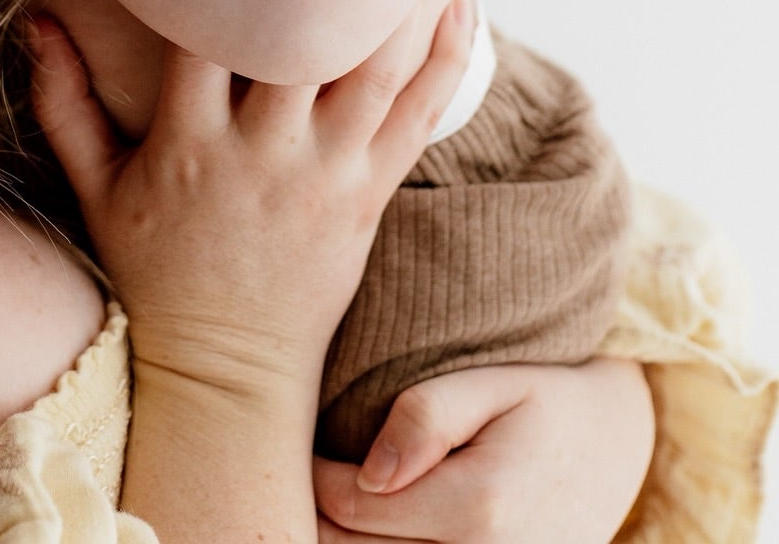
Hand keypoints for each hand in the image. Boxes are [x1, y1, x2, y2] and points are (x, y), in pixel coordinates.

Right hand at [29, 0, 473, 402]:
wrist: (225, 372)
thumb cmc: (153, 270)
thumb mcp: (94, 188)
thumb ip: (62, 101)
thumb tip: (37, 19)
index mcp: (189, 141)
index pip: (207, 34)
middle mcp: (262, 151)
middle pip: (304, 40)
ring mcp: (322, 175)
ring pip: (374, 70)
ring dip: (405, 0)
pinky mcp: (367, 198)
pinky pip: (417, 119)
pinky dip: (444, 58)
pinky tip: (461, 5)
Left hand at [314, 360, 653, 541]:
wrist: (615, 440)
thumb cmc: (545, 395)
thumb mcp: (489, 382)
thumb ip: (424, 418)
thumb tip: (369, 476)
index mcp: (478, 508)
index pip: (353, 504)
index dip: (309, 474)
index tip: (295, 444)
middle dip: (317, 515)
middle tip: (294, 473)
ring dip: (346, 540)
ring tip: (325, 501)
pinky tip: (367, 524)